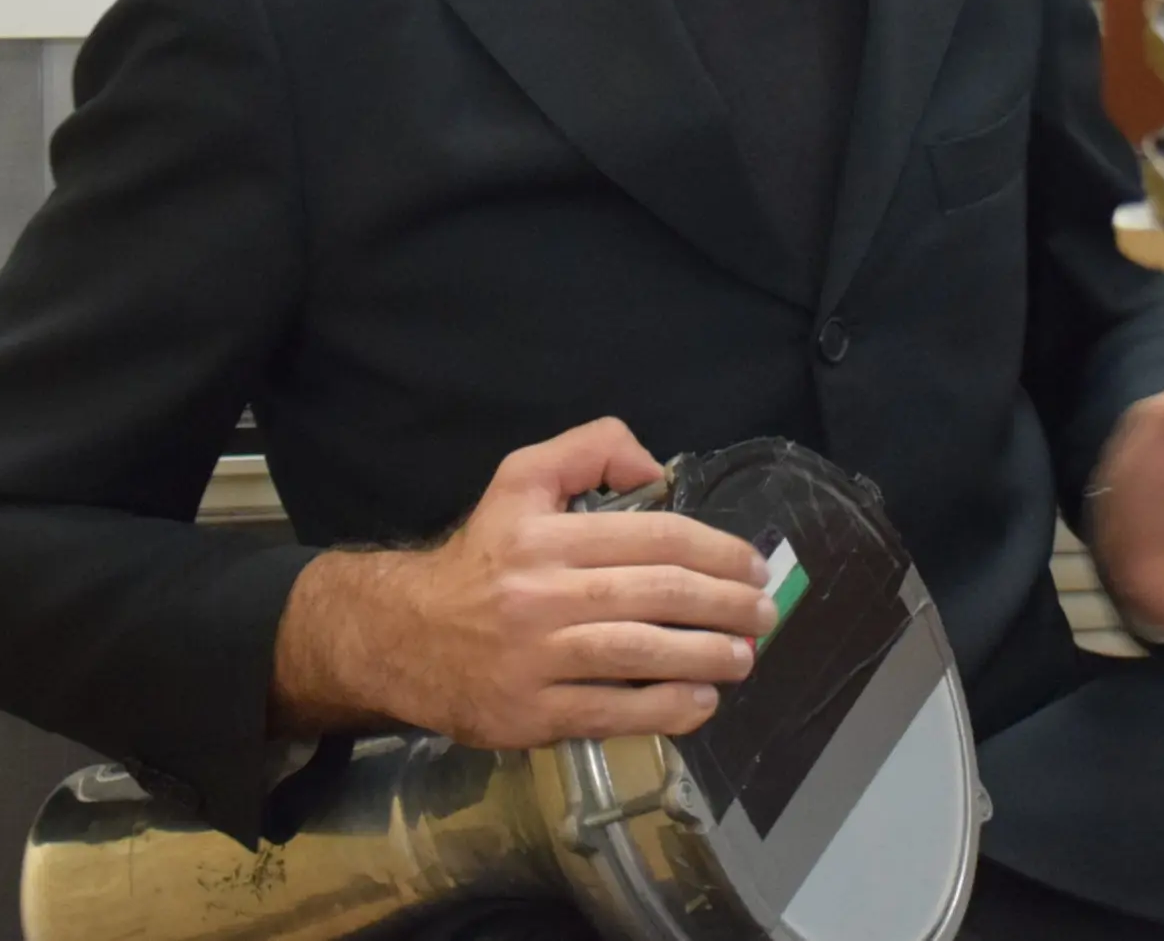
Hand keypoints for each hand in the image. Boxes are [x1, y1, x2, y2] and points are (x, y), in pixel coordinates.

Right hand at [271, 418, 774, 745]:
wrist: (401, 635)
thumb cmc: (480, 557)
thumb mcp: (520, 480)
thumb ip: (588, 451)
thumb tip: (657, 469)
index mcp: (545, 533)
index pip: (654, 538)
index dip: (716, 551)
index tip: (751, 565)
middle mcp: (542, 593)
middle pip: (656, 594)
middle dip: (724, 604)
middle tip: (763, 612)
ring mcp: (537, 658)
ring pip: (639, 653)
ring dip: (705, 655)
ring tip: (744, 657)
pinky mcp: (531, 712)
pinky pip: (611, 711)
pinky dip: (665, 709)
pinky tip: (701, 701)